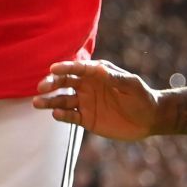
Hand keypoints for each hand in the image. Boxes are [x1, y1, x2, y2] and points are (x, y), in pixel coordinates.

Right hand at [34, 58, 159, 139]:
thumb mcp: (132, 84)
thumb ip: (115, 78)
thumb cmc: (142, 97)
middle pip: (65, 83)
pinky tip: (55, 114)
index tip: (53, 69)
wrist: (149, 119)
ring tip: (37, 103)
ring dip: (49, 100)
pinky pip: (70, 116)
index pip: (78, 69)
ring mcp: (86, 103)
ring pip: (62, 100)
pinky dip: (61, 115)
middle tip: (41, 87)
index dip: (65, 68)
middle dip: (52, 83)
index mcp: (98, 74)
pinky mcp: (86, 119)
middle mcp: (88, 86)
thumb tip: (98, 69)